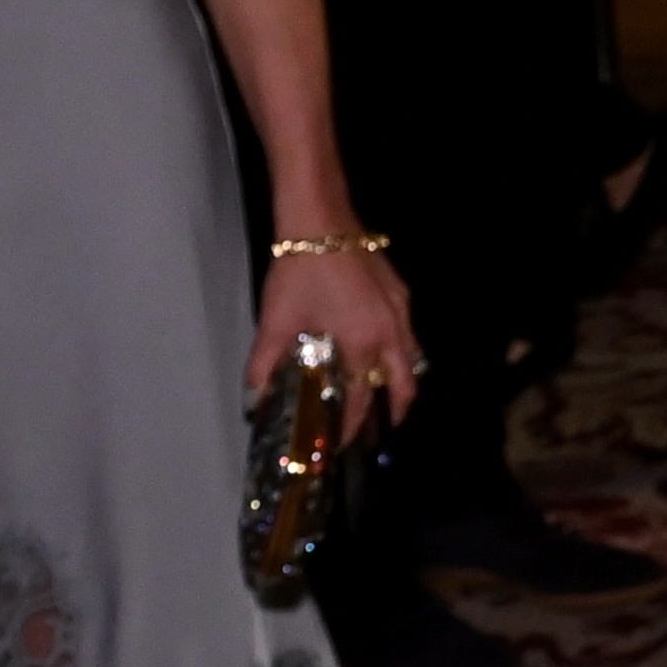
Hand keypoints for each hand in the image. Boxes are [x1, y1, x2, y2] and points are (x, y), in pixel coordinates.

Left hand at [255, 244, 419, 430]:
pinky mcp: (400, 293)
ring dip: (401, 380)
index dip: (351, 426)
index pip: (361, 398)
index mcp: (362, 344)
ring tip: (386, 393)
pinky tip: (380, 346)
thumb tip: (254, 396)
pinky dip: (399, 351)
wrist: (322, 223)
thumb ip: (264, 363)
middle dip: (396, 410)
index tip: (340, 443)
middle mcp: (391, 333)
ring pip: (412, 358)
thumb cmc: (299, 273)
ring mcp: (400, 311)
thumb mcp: (276, 321)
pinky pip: (407, 333)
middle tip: (382, 427)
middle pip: (405, 384)